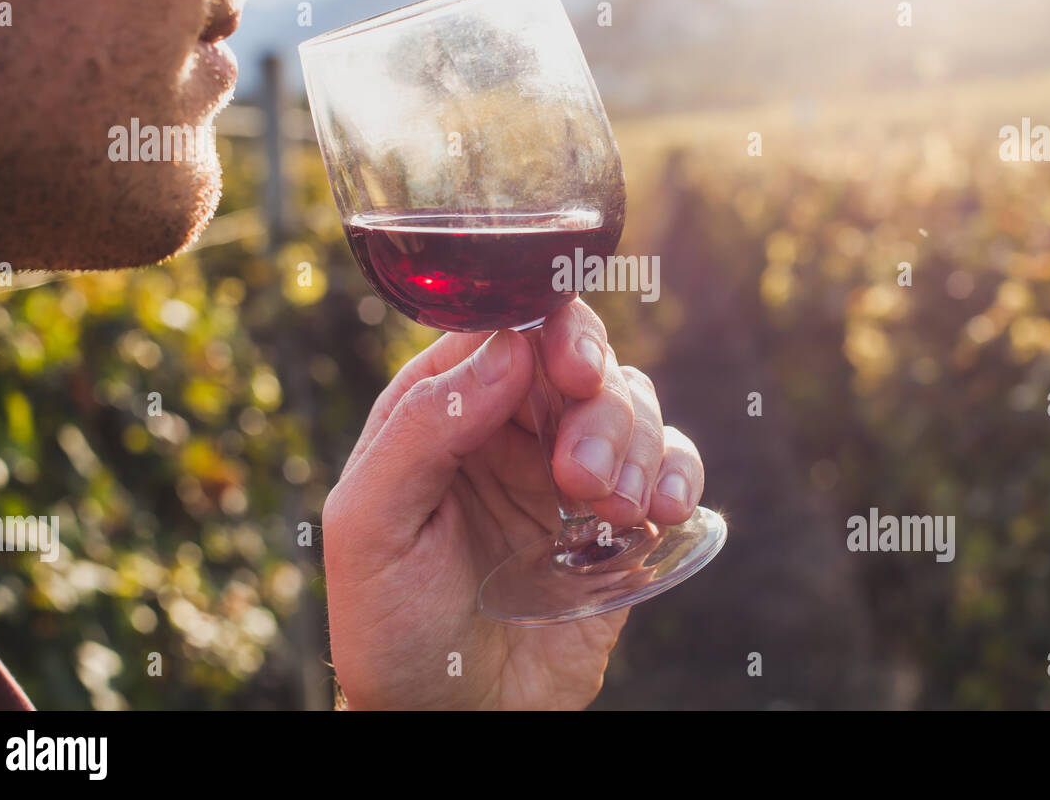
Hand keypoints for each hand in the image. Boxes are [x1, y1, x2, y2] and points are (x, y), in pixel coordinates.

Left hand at [322, 298, 704, 708]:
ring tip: (608, 507)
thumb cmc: (391, 625)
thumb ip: (423, 429)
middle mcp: (510, 429)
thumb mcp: (371, 525)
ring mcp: (568, 471)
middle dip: (597, 402)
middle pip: (580, 360)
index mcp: (444, 411)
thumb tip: (504, 348)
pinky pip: (667, 465)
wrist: (450, 720)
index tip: (571, 371)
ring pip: (630, 403)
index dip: (548, 332)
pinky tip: (660, 508)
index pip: (505, 330)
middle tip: (580, 473)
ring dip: (634, 443)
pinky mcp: (617, 520)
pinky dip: (677, 471)